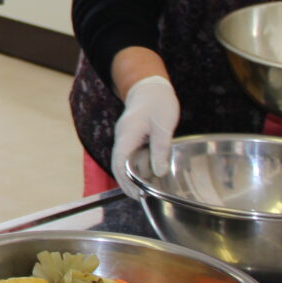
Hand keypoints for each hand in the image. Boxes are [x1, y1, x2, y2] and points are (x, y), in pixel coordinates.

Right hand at [111, 76, 178, 194]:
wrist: (149, 85)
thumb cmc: (158, 102)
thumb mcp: (164, 126)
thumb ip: (160, 149)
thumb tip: (158, 172)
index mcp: (128, 134)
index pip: (120, 162)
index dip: (126, 180)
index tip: (136, 193)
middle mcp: (122, 136)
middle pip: (117, 164)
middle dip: (125, 182)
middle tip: (138, 197)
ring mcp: (124, 136)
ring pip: (121, 160)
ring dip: (128, 175)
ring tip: (141, 190)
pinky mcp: (129, 135)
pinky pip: (127, 154)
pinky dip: (132, 166)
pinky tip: (143, 174)